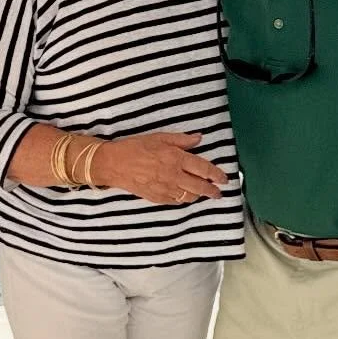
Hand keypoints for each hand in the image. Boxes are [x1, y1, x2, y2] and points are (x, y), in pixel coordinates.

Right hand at [99, 132, 228, 204]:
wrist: (113, 164)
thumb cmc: (135, 147)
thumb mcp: (159, 137)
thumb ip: (181, 140)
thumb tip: (199, 139)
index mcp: (176, 158)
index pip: (203, 168)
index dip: (216, 175)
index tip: (224, 179)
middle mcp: (174, 175)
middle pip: (200, 187)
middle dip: (212, 191)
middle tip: (218, 193)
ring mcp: (165, 189)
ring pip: (189, 197)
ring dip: (198, 195)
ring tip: (202, 193)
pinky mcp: (156, 197)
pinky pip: (175, 202)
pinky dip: (183, 200)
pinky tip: (184, 196)